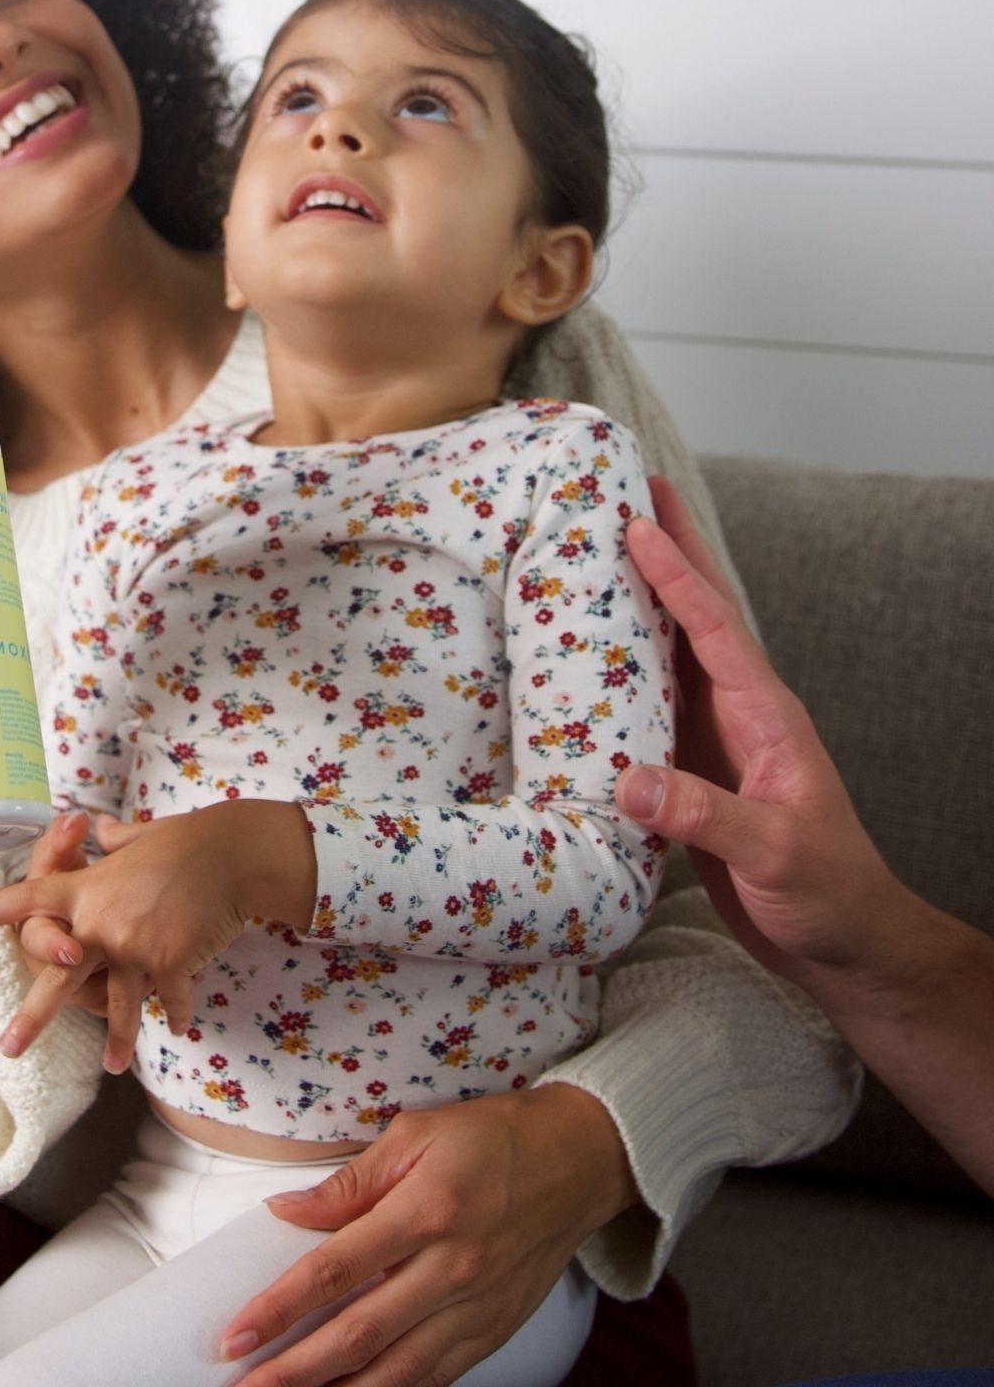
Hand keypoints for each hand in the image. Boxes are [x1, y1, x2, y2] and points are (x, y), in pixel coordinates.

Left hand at [0, 801, 314, 1072]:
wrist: (229, 854)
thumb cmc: (186, 840)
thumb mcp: (140, 837)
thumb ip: (114, 842)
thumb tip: (100, 827)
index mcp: (87, 890)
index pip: (30, 899)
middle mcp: (101, 923)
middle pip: (58, 976)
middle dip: (34, 1017)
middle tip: (8, 1048)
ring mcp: (134, 947)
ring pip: (117, 1006)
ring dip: (118, 1040)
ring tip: (111, 1067)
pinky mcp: (168, 964)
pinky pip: (169, 998)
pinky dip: (177, 1011)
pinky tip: (179, 1027)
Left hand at [219, 1084, 635, 1386]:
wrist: (578, 1161)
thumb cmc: (492, 1138)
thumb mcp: (417, 1134)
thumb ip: (351, 1183)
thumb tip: (288, 1212)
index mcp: (427, 1211)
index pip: (336, 1270)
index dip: (280, 1308)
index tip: (235, 1335)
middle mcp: (452, 1269)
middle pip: (360, 1335)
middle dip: (295, 1371)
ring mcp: (476, 1309)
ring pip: (397, 1373)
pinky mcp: (494, 1332)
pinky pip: (435, 1379)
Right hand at [616, 476, 899, 987]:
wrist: (847, 946)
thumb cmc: (828, 894)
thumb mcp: (775, 854)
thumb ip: (706, 816)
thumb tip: (628, 779)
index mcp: (767, 715)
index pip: (715, 628)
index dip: (676, 574)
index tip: (636, 523)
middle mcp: (741, 714)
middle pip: (699, 616)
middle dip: (671, 552)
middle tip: (631, 491)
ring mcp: (719, 741)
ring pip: (674, 654)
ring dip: (641, 600)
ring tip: (601, 550)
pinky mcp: (697, 774)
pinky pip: (652, 707)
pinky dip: (622, 670)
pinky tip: (589, 658)